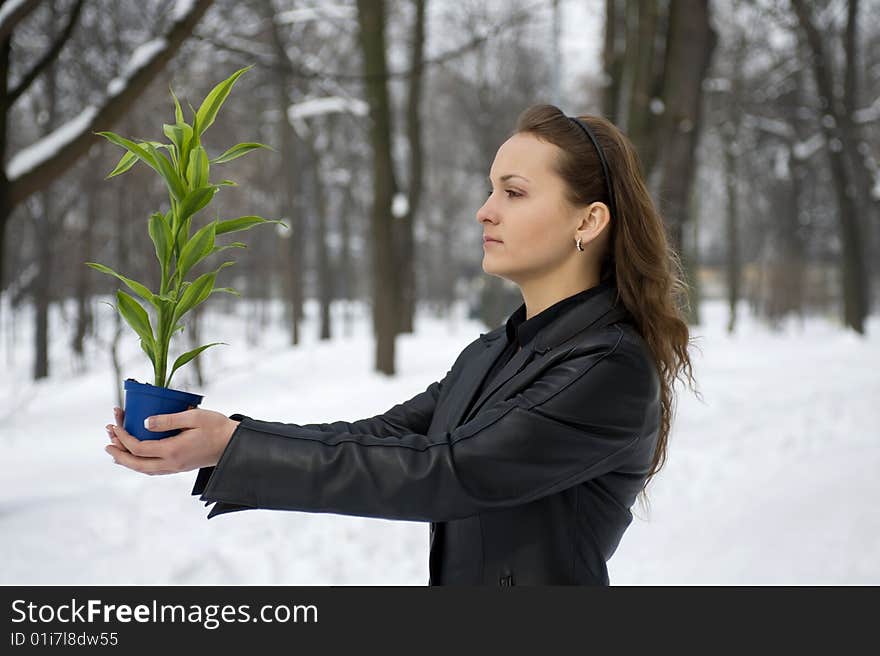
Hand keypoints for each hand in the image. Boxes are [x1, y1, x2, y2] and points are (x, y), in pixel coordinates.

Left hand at [104, 405, 240, 474]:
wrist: (233, 444)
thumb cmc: (216, 427)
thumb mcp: (193, 417)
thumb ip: (168, 420)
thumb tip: (145, 423)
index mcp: (173, 451)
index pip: (139, 448)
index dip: (124, 438)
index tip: (116, 425)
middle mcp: (172, 463)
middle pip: (136, 464)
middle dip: (119, 454)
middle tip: (107, 444)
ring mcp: (176, 467)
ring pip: (144, 469)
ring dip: (127, 460)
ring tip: (115, 451)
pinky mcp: (180, 467)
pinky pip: (153, 469)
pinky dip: (140, 464)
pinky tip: (137, 457)